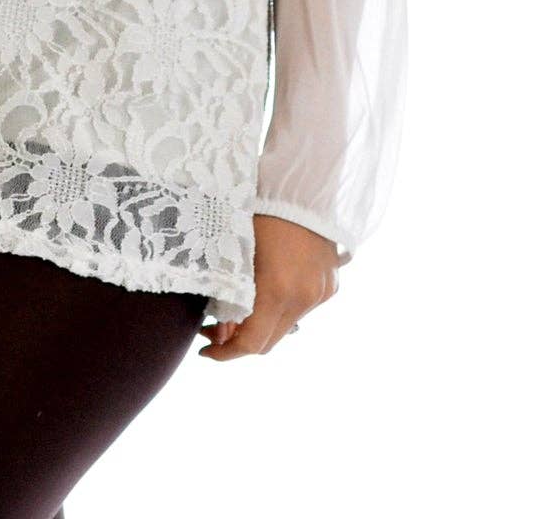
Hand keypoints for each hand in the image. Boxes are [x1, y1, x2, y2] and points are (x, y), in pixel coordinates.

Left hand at [197, 214, 338, 360]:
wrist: (302, 184)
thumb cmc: (261, 210)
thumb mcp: (236, 249)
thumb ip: (230, 293)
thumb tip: (222, 331)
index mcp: (278, 288)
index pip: (252, 344)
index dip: (226, 352)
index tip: (206, 349)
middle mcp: (304, 297)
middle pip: (270, 341)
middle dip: (240, 341)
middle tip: (215, 329)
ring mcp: (321, 293)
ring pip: (286, 326)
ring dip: (263, 323)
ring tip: (240, 307)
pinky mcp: (331, 286)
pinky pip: (303, 308)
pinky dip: (283, 307)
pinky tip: (268, 289)